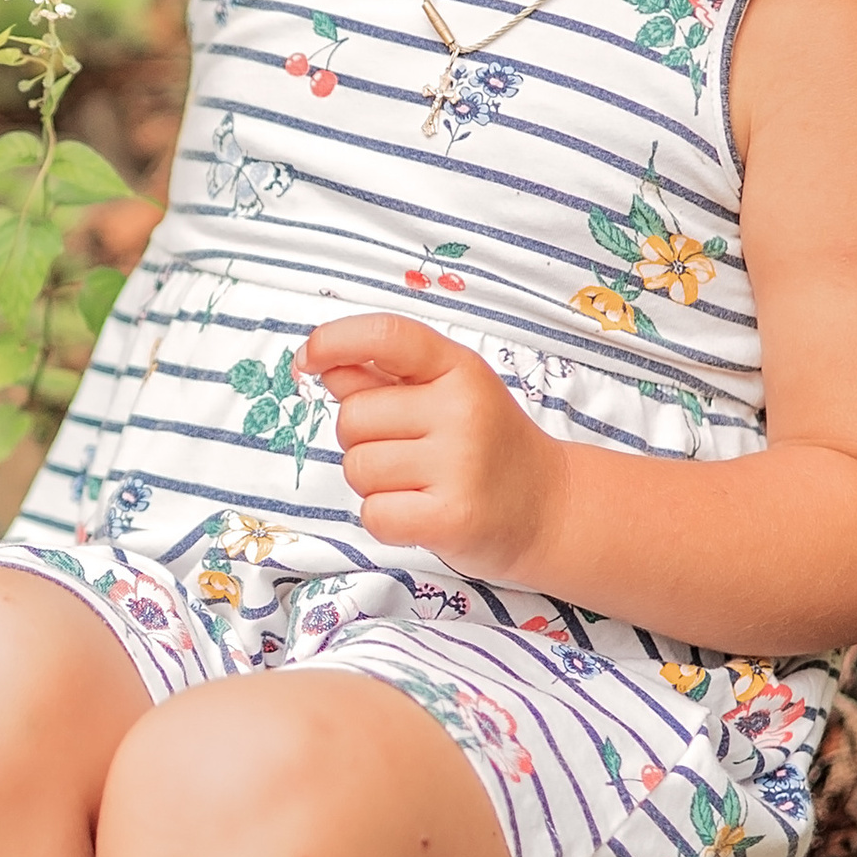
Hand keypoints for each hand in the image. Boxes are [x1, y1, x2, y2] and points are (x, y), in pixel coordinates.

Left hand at [302, 313, 565, 581]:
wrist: (549, 509)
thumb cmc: (488, 448)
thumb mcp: (448, 395)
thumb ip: (384, 377)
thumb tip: (324, 364)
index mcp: (458, 369)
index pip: (387, 336)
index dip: (334, 341)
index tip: (307, 360)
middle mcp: (461, 410)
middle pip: (353, 417)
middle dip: (362, 440)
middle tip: (408, 454)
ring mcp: (460, 464)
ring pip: (358, 468)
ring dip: (374, 484)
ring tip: (419, 484)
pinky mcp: (452, 517)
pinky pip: (373, 514)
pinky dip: (385, 520)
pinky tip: (421, 513)